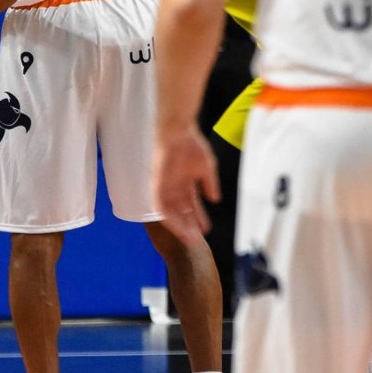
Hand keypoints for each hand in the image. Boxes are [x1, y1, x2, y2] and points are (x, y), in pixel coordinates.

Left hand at [152, 128, 220, 245]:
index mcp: (185, 183)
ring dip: (180, 226)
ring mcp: (164, 187)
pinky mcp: (156, 185)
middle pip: (181, 213)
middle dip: (189, 227)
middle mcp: (174, 188)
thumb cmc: (192, 144)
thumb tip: (215, 199)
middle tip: (197, 242)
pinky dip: (169, 216)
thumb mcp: (206, 168)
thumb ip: (210, 184)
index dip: (198, 218)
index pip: (191, 206)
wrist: (178, 130)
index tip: (206, 230)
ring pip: (171, 213)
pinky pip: (161, 206)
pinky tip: (178, 227)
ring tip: (190, 239)